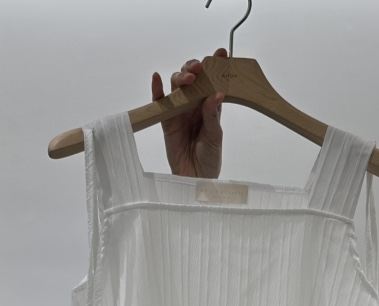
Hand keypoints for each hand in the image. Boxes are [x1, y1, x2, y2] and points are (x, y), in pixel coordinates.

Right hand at [152, 49, 226, 177]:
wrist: (196, 178)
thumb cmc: (209, 158)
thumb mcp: (215, 137)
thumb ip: (213, 116)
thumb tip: (216, 94)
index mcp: (210, 106)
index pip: (213, 81)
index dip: (216, 66)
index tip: (221, 54)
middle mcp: (195, 105)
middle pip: (192, 78)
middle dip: (195, 68)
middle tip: (200, 68)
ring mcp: (180, 111)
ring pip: (177, 86)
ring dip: (180, 76)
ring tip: (188, 78)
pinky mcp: (167, 120)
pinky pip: (160, 102)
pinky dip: (157, 89)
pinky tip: (157, 78)